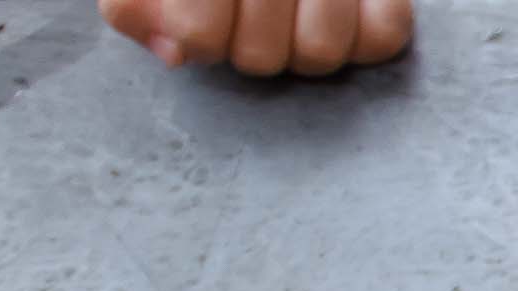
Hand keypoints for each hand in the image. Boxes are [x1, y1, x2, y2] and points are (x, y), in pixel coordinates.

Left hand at [97, 0, 413, 77]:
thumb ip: (133, 4)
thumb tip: (173, 52)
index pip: (198, 33)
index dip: (198, 38)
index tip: (198, 22)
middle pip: (259, 58)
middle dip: (250, 47)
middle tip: (251, 16)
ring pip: (319, 55)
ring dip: (302, 48)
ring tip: (295, 19)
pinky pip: (384, 37)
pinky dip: (364, 37)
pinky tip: (344, 15)